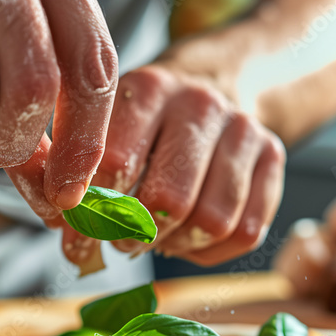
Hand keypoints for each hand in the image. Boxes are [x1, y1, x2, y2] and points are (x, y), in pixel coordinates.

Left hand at [12, 65, 284, 266]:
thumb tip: (65, 234)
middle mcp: (199, 103)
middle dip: (135, 234)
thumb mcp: (94, 128)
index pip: (115, 163)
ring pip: (212, 221)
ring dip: (175, 244)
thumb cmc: (139, 123)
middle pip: (168, 200)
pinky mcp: (273, 156)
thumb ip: (62, 173)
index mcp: (147, 88)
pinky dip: (208, 250)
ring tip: (154, 236)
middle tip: (119, 238)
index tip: (76, 229)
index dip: (90, 211)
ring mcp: (243, 129)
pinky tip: (186, 235)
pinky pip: (244, 231)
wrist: (207, 84)